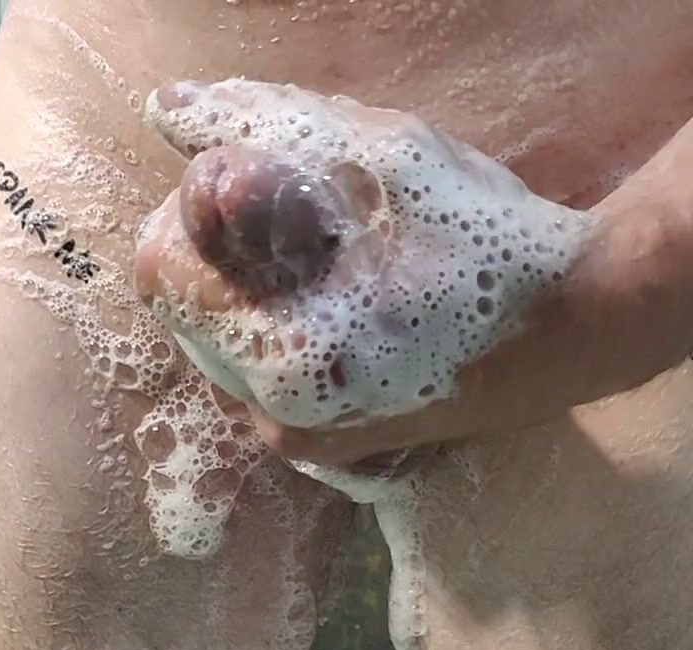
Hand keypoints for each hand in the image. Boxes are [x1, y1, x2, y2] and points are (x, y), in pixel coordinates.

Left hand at [136, 80, 691, 467]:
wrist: (568, 331)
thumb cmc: (478, 237)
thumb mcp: (369, 156)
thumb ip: (255, 129)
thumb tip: (166, 115)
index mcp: (277, 355)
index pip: (164, 269)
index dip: (207, 210)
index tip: (273, 193)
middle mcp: (276, 420)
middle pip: (188, 310)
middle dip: (230, 254)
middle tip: (315, 229)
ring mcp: (303, 444)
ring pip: (222, 343)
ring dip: (256, 291)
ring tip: (339, 270)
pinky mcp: (328, 451)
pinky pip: (260, 377)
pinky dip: (279, 329)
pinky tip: (340, 308)